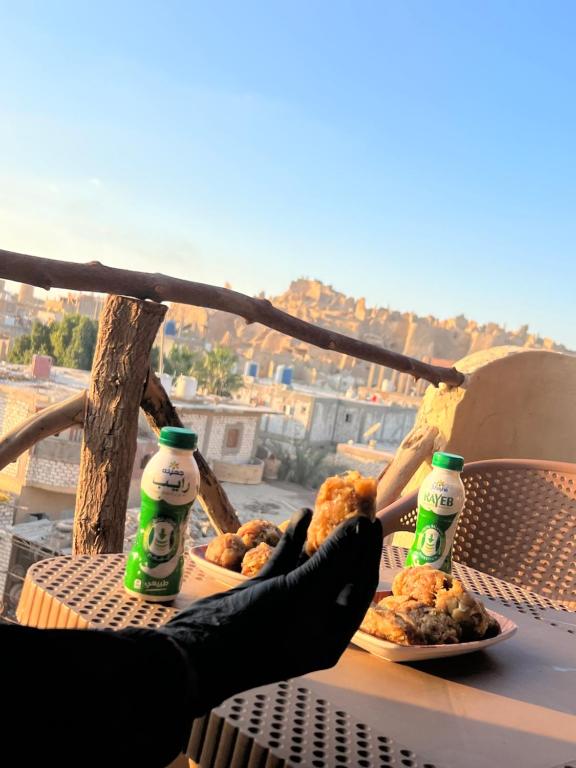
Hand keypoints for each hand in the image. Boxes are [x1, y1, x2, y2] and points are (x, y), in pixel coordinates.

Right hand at [160, 509, 381, 713]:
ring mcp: (288, 608)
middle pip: (338, 576)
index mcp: (332, 634)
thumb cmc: (260, 628)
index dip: (367, 554)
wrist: (197, 651)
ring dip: (320, 539)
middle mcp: (314, 621)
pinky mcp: (265, 595)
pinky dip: (293, 542)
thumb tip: (360, 527)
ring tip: (330, 508)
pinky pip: (286, 564)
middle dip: (347, 544)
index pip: (359, 587)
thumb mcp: (303, 591)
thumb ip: (333, 559)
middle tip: (357, 511)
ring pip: (311, 568)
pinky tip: (301, 515)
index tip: (373, 522)